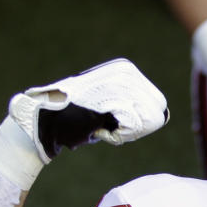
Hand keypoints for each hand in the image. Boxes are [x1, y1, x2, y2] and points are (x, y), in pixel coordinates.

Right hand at [9, 58, 169, 161]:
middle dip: (136, 129)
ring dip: (126, 133)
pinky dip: (118, 136)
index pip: (158, 105)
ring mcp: (120, 81)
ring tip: (100, 126)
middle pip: (157, 112)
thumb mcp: (108, 109)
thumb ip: (133, 108)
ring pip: (148, 120)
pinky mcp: (113, 95)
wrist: (44, 122)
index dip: (140, 124)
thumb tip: (163, 115)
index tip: (113, 122)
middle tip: (108, 127)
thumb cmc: (75, 121)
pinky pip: (135, 126)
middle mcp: (126, 71)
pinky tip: (97, 128)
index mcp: (127, 70)